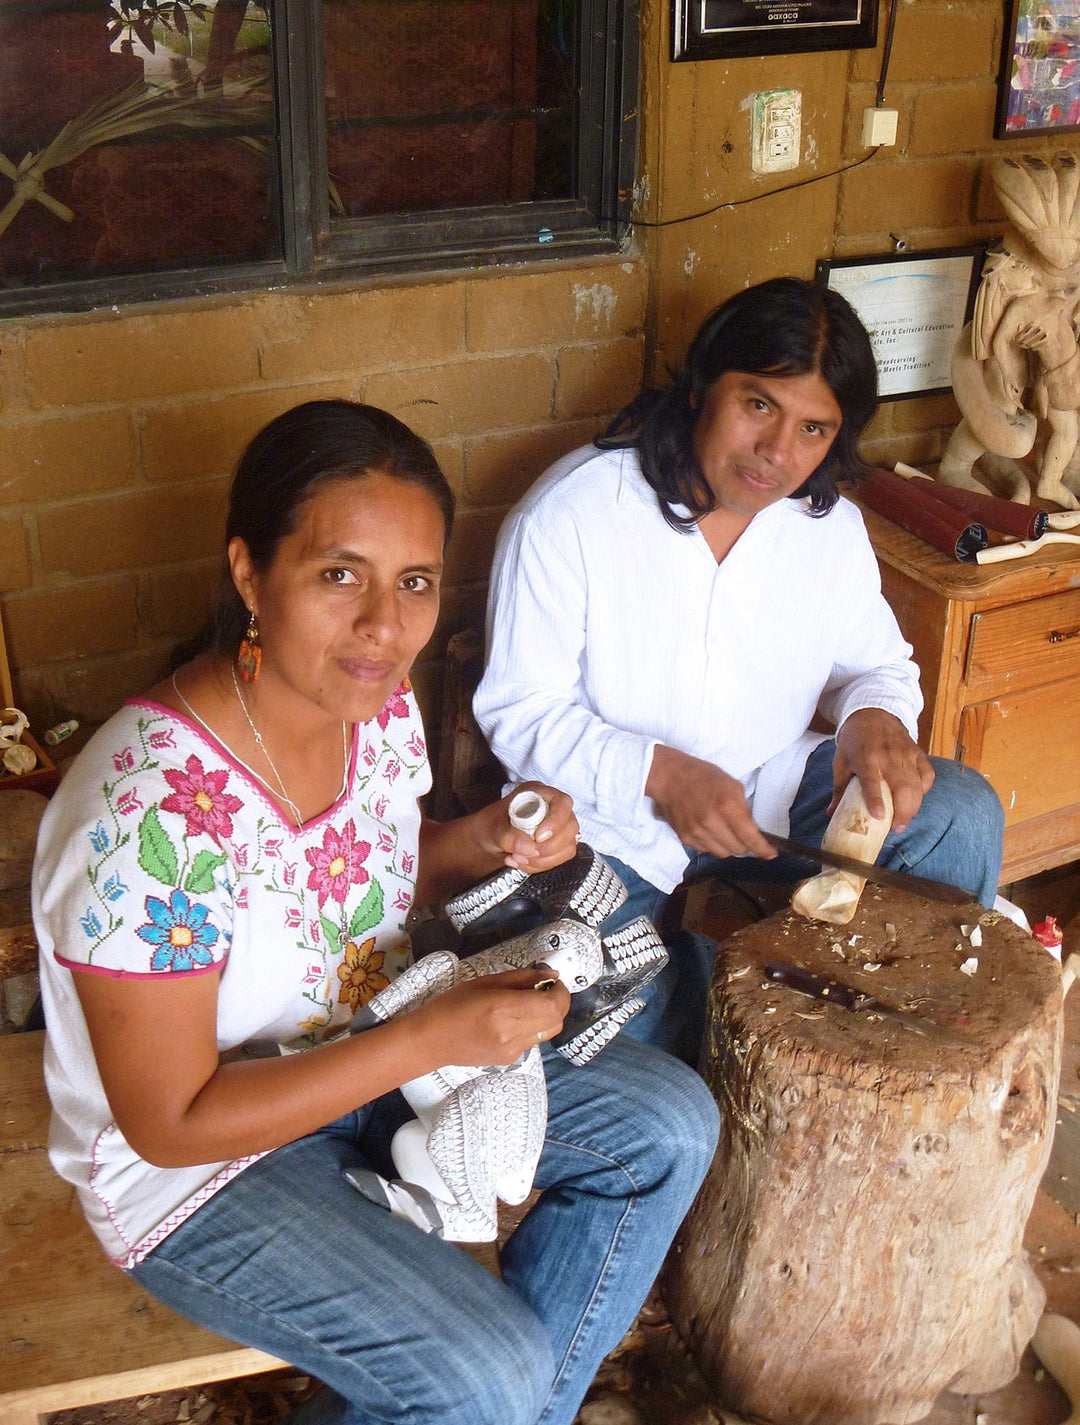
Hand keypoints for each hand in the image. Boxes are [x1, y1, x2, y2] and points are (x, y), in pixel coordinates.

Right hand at [412, 967, 570, 1066]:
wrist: (431, 1040)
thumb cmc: (453, 1004)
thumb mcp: (486, 981)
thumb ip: (521, 978)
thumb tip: (551, 974)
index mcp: (503, 1009)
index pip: (552, 1005)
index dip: (560, 992)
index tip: (552, 981)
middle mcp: (512, 1033)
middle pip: (557, 1020)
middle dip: (558, 1002)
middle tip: (545, 990)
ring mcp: (512, 1050)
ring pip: (548, 1031)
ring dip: (547, 1015)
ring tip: (528, 1003)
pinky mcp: (509, 1060)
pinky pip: (533, 1040)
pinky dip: (533, 1026)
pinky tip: (512, 1020)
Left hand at [492, 783, 578, 872]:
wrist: (488, 839)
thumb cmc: (491, 825)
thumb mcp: (493, 828)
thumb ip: (509, 836)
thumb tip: (529, 847)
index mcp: (538, 794)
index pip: (562, 802)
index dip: (556, 821)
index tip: (538, 837)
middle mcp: (552, 809)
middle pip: (570, 827)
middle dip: (548, 847)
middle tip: (526, 853)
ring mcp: (557, 828)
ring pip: (568, 847)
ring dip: (544, 859)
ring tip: (518, 858)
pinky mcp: (557, 845)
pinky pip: (559, 859)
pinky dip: (540, 865)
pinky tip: (522, 862)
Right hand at [645, 744, 776, 859]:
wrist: (670, 777)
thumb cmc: (703, 776)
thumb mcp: (732, 785)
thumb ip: (743, 809)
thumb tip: (751, 830)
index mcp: (727, 807)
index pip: (750, 838)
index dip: (763, 849)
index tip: (771, 854)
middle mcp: (712, 823)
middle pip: (738, 850)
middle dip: (745, 845)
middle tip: (744, 835)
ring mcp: (696, 833)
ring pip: (722, 854)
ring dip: (729, 846)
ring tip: (725, 832)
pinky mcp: (685, 838)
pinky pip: (706, 851)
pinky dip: (713, 844)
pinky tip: (710, 831)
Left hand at [833, 708, 934, 831]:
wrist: (873, 713)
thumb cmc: (854, 741)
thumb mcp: (841, 762)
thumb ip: (839, 789)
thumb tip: (831, 813)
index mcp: (866, 757)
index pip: (872, 780)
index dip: (876, 799)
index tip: (879, 817)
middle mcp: (888, 756)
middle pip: (902, 787)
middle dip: (902, 812)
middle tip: (896, 828)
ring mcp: (906, 754)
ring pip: (917, 785)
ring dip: (913, 807)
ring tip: (904, 821)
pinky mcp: (918, 753)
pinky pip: (927, 775)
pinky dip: (924, 789)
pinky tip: (916, 798)